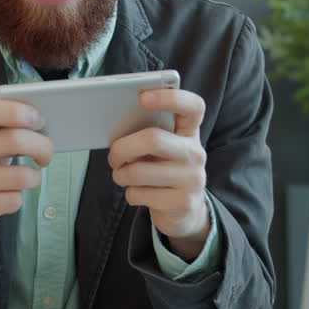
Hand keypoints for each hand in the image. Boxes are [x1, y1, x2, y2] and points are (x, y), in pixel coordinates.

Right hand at [0, 99, 53, 231]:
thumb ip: (5, 125)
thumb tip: (39, 120)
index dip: (14, 111)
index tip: (36, 117)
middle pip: (13, 140)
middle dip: (42, 146)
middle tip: (47, 152)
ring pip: (20, 176)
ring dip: (34, 177)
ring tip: (28, 177)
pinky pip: (13, 200)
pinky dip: (18, 198)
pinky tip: (8, 194)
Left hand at [108, 88, 210, 260]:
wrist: (184, 211)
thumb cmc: (163, 170)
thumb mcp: (162, 149)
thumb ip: (148, 132)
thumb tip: (116, 125)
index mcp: (190, 132)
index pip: (193, 106)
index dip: (170, 98)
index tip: (142, 97)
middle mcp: (195, 153)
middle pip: (153, 139)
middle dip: (122, 148)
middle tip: (113, 156)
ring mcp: (193, 179)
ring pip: (139, 171)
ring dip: (121, 175)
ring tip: (122, 175)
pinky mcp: (183, 202)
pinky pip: (139, 194)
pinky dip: (129, 193)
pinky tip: (137, 193)